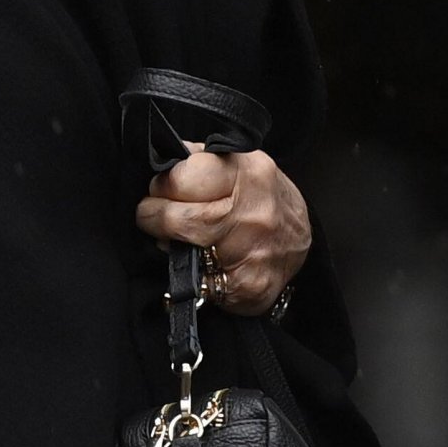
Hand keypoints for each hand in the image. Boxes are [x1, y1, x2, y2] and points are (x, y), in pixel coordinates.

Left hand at [135, 145, 310, 316]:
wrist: (299, 235)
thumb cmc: (258, 193)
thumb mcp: (236, 161)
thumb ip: (197, 157)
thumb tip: (160, 162)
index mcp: (247, 174)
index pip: (182, 180)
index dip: (161, 185)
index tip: (158, 188)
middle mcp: (254, 215)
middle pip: (180, 220)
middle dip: (153, 217)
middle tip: (148, 214)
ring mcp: (253, 255)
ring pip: (186, 255)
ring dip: (169, 246)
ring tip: (172, 235)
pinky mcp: (250, 289)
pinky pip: (201, 285)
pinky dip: (191, 275)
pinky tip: (197, 261)